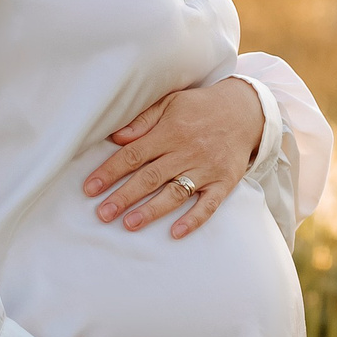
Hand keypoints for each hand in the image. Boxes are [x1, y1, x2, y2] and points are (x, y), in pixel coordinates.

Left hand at [84, 77, 261, 237]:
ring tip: (129, 224)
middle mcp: (187, 151)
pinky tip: (176, 233)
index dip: (110, 172)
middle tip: (103, 214)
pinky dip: (194, 220)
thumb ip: (143, 120)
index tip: (90, 189)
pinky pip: (209, 205)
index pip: (134, 155)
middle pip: (150, 177)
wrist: (245, 111)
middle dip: (124, 196)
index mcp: (170, 131)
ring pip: (175, 193)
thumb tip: (116, 138)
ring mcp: (207, 169)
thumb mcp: (170, 103)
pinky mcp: (224, 182)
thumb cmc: (200, 108)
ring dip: (152, 210)